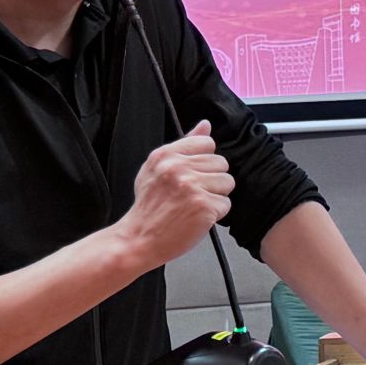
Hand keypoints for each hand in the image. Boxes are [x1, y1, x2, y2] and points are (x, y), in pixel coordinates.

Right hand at [116, 120, 233, 270]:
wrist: (138, 239)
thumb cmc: (148, 207)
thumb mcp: (156, 169)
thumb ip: (183, 145)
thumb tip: (205, 125)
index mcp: (166, 156)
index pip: (207, 143)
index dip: (204, 162)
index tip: (193, 175)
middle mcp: (178, 168)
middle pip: (221, 163)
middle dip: (211, 181)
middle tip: (190, 195)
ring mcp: (191, 186)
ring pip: (227, 182)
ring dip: (216, 196)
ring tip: (194, 205)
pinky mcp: (203, 205)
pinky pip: (226, 204)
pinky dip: (216, 214)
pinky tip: (197, 217)